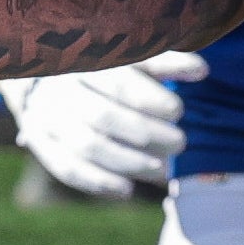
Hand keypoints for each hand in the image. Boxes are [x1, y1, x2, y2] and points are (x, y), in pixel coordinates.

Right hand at [0, 54, 207, 192]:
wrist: (42, 73)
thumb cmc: (103, 64)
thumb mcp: (129, 54)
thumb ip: (163, 61)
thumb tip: (202, 70)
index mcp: (86, 59)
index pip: (118, 81)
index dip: (150, 98)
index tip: (179, 110)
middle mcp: (62, 88)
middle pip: (104, 117)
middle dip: (146, 134)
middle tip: (180, 143)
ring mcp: (49, 116)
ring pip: (88, 146)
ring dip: (128, 162)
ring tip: (162, 170)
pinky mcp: (42, 142)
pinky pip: (68, 168)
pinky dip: (99, 182)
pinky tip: (127, 190)